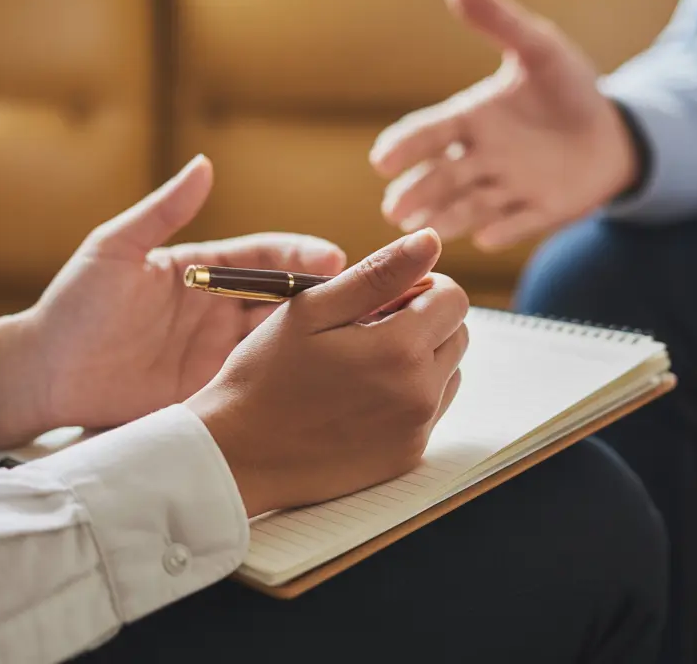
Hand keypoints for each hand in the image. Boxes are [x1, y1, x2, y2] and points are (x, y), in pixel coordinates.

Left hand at [0, 156, 345, 448]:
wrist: (43, 375)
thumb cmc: (74, 304)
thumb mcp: (115, 250)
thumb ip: (162, 210)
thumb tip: (205, 163)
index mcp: (205, 270)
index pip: (267, 257)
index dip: (301, 255)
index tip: (332, 257)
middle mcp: (221, 310)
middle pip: (286, 299)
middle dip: (326, 296)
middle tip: (366, 298)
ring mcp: (220, 352)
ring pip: (283, 341)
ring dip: (317, 337)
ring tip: (355, 338)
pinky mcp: (214, 391)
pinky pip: (260, 384)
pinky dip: (292, 379)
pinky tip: (321, 379)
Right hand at [185, 229, 468, 517]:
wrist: (238, 455)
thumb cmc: (265, 375)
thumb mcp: (312, 309)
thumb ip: (379, 272)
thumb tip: (430, 240)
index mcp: (400, 350)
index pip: (454, 298)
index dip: (422, 286)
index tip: (386, 296)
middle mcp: (420, 394)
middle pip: (458, 335)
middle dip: (425, 321)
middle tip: (370, 327)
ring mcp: (416, 430)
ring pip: (450, 373)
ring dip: (422, 359)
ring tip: (365, 363)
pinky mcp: (407, 457)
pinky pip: (430, 411)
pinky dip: (410, 395)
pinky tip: (363, 396)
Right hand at [370, 0, 640, 250]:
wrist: (613, 131)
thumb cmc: (568, 87)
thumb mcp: (539, 48)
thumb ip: (500, 22)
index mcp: (472, 118)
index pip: (430, 132)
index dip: (405, 146)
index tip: (381, 160)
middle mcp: (482, 158)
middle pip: (441, 178)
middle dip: (418, 193)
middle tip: (394, 209)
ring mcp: (509, 188)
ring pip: (470, 205)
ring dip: (447, 217)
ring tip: (425, 228)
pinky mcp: (540, 211)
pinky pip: (518, 223)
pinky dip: (502, 231)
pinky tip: (486, 237)